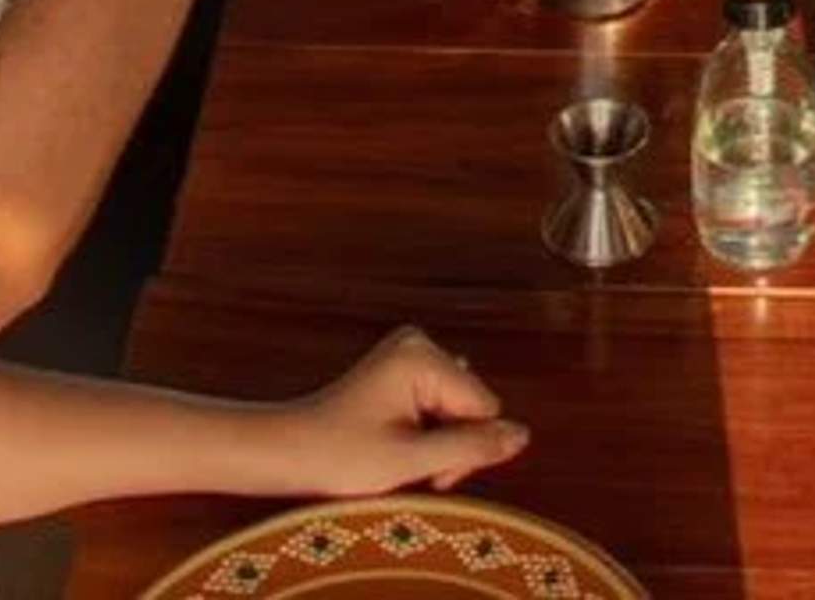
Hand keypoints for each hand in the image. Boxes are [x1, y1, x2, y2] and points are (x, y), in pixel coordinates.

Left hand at [265, 328, 527, 498]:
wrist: (290, 450)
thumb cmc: (342, 456)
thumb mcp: (411, 461)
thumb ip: (471, 447)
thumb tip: (524, 436)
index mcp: (424, 357)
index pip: (483, 408)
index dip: (464, 449)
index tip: (428, 474)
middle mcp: (420, 342)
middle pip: (470, 404)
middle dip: (450, 444)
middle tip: (412, 469)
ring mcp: (409, 350)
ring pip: (456, 405)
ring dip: (438, 439)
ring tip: (400, 456)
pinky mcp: (401, 365)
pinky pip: (438, 398)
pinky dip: (426, 427)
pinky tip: (397, 440)